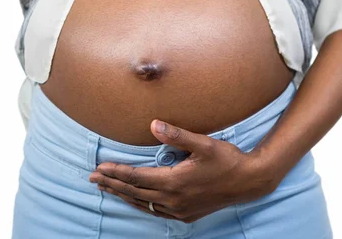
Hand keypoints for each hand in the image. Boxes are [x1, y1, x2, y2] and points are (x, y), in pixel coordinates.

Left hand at [88, 119, 282, 222]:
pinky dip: (141, 204)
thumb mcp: (203, 144)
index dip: (116, 172)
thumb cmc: (227, 159)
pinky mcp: (186, 215)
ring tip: (107, 188)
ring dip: (123, 195)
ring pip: (143, 203)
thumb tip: (153, 125)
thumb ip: (177, 135)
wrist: (249, 182)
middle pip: (134, 192)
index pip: (136, 177)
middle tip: (93, 178)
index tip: (99, 168)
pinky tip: (136, 200)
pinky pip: (155, 211)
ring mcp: (179, 210)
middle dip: (112, 184)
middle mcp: (173, 200)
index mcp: (174, 182)